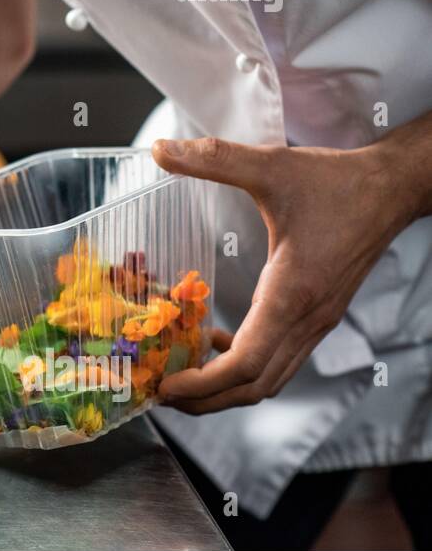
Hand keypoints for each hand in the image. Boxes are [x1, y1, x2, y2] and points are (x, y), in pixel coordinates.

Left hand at [151, 135, 420, 413]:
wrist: (391, 188)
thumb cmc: (335, 181)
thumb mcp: (270, 165)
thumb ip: (214, 158)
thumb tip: (161, 150)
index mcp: (292, 293)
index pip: (247, 363)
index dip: (203, 384)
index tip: (165, 385)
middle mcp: (307, 318)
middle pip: (256, 387)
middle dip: (206, 399)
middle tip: (160, 392)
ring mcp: (317, 322)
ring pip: (271, 379)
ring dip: (226, 389)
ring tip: (182, 377)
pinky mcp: (319, 316)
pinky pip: (281, 359)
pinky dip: (246, 366)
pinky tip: (219, 340)